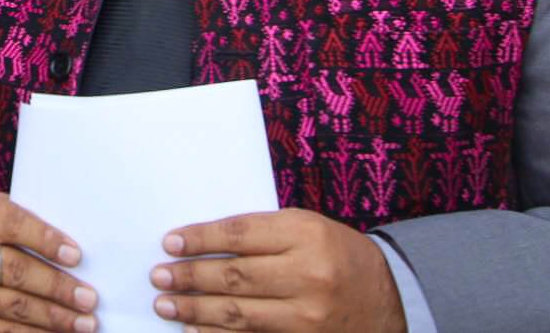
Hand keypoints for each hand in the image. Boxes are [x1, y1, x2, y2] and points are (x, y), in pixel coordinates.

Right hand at [0, 192, 98, 332]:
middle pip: (14, 270)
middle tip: (88, 298)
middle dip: (56, 287)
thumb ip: (33, 224)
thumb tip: (76, 254)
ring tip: (84, 322)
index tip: (76, 256)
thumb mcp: (3, 214)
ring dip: (54, 317)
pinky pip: (5, 332)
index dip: (44, 240)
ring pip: (12, 307)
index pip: (11, 224)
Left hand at [149, 209, 405, 331]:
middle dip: (190, 277)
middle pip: (235, 276)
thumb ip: (262, 233)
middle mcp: (308, 275)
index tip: (170, 243)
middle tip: (159, 277)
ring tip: (166, 305)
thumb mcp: (307, 228)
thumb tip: (201, 242)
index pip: (240, 234)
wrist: (390, 300)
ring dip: (196, 310)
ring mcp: (308, 316)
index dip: (201, 239)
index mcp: (307, 234)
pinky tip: (194, 332)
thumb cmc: (338, 255)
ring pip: (240, 313)